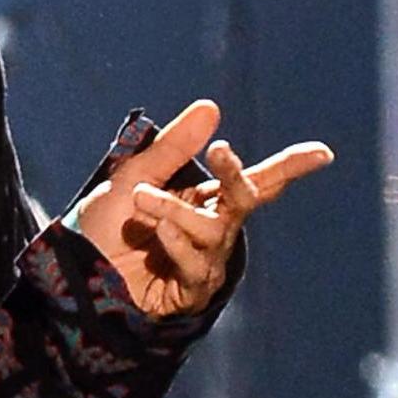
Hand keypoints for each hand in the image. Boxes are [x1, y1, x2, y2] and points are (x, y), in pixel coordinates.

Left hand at [70, 100, 333, 316]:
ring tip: (140, 200)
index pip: (255, 182)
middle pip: (244, 200)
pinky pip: (197, 266)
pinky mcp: (189, 292)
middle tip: (219, 151)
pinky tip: (158, 234)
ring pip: (213, 231)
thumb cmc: (105, 225)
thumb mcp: (133, 175)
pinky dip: (178, 244)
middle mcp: (211, 229)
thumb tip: (212, 106)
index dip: (290, 168)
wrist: (74, 271)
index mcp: (203, 200)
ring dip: (176, 211)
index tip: (323, 154)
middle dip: (236, 175)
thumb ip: (173, 147)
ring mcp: (204, 261)